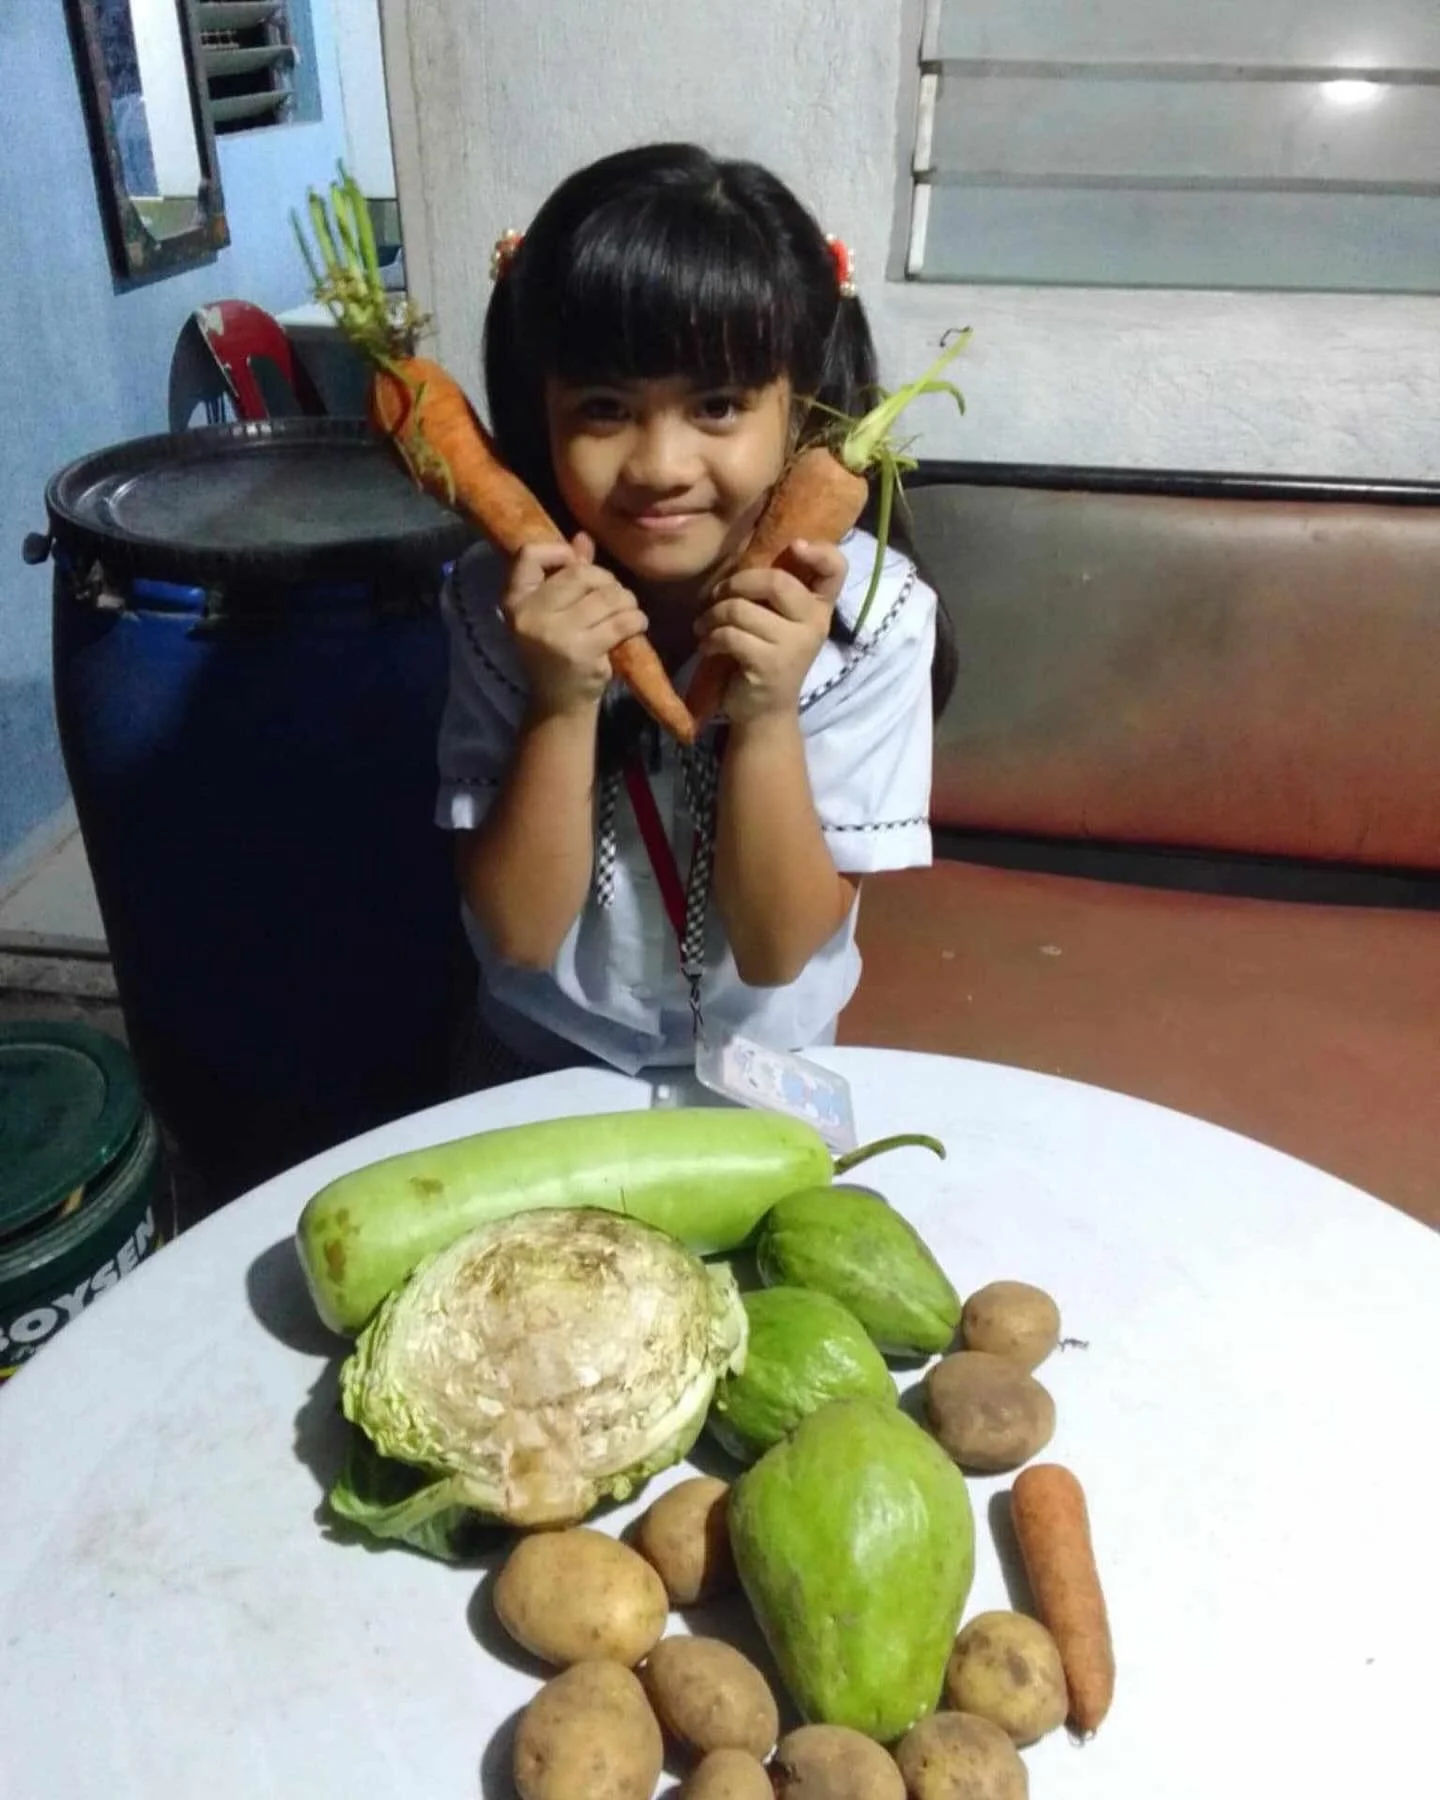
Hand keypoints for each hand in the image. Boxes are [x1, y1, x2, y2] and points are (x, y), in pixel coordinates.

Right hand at [502, 534, 647, 715]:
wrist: (558, 702)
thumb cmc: (556, 650)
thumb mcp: (552, 611)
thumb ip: (566, 573)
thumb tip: (583, 537)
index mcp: (514, 600)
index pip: (529, 554)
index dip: (559, 552)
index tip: (575, 566)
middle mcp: (529, 615)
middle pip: (579, 574)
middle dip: (606, 581)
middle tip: (615, 596)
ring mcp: (554, 634)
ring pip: (606, 597)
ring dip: (626, 601)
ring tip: (627, 611)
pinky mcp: (581, 651)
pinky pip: (621, 621)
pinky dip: (636, 619)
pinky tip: (635, 625)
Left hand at [695, 540, 846, 724]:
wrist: (764, 711)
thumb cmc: (765, 656)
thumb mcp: (777, 620)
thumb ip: (775, 590)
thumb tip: (744, 551)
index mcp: (819, 607)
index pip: (836, 570)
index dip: (821, 552)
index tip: (796, 546)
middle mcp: (814, 624)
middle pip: (776, 581)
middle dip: (736, 584)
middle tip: (717, 596)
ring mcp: (795, 645)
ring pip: (742, 610)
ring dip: (713, 615)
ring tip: (705, 626)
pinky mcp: (770, 665)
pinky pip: (730, 635)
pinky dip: (711, 638)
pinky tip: (708, 646)